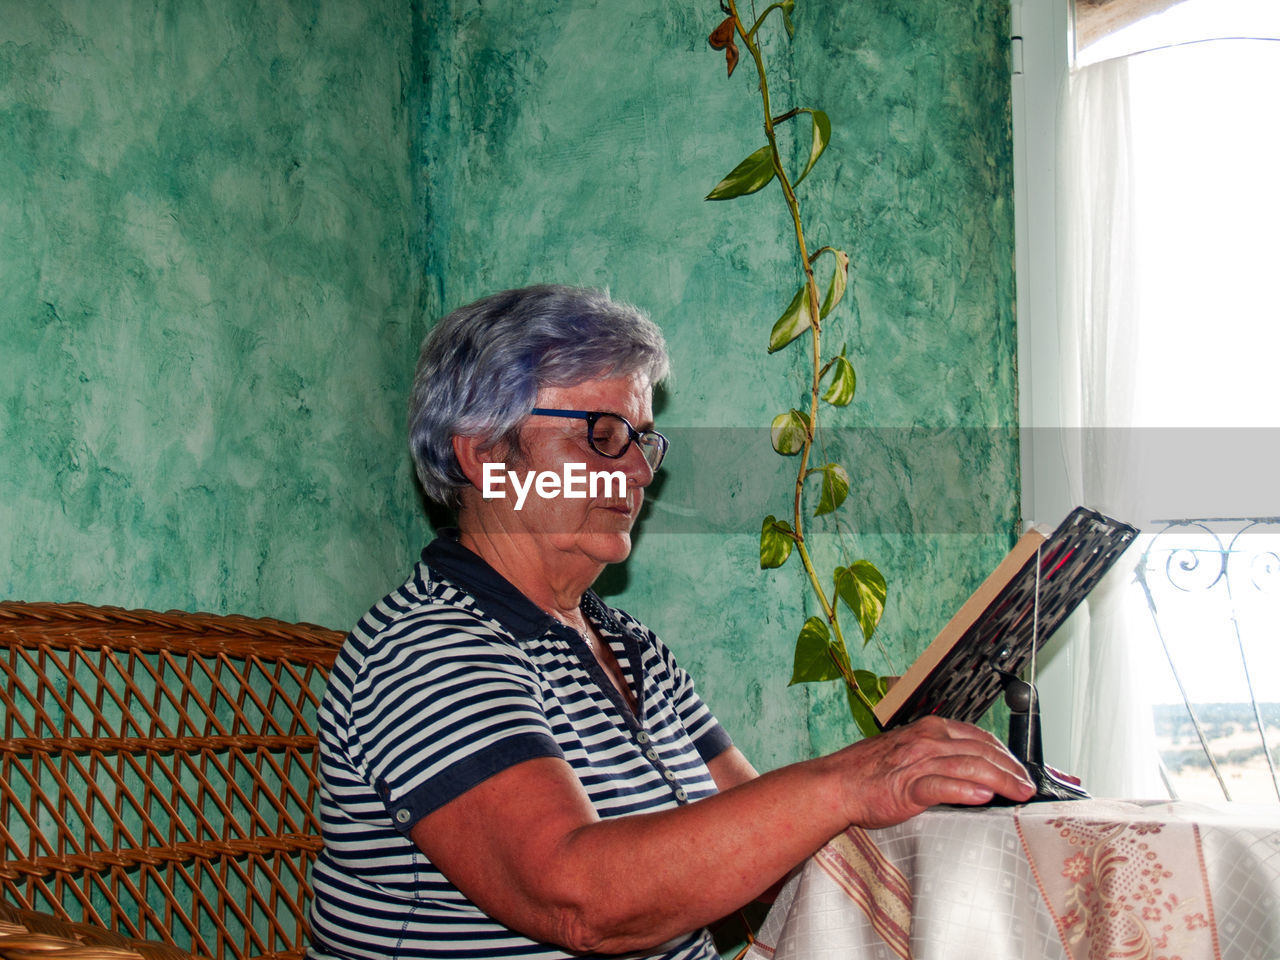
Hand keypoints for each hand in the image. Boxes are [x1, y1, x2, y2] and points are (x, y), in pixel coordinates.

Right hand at [829, 716, 1034, 828]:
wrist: (836, 784)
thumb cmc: (870, 772)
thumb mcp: (910, 753)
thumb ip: (940, 758)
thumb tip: (973, 773)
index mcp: (929, 729)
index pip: (979, 738)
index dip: (1006, 755)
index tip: (1020, 771)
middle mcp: (927, 740)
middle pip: (981, 752)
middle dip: (1010, 770)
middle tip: (1028, 787)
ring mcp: (917, 762)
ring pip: (969, 767)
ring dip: (999, 780)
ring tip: (1018, 793)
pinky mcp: (907, 786)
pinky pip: (941, 786)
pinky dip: (964, 791)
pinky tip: (982, 797)